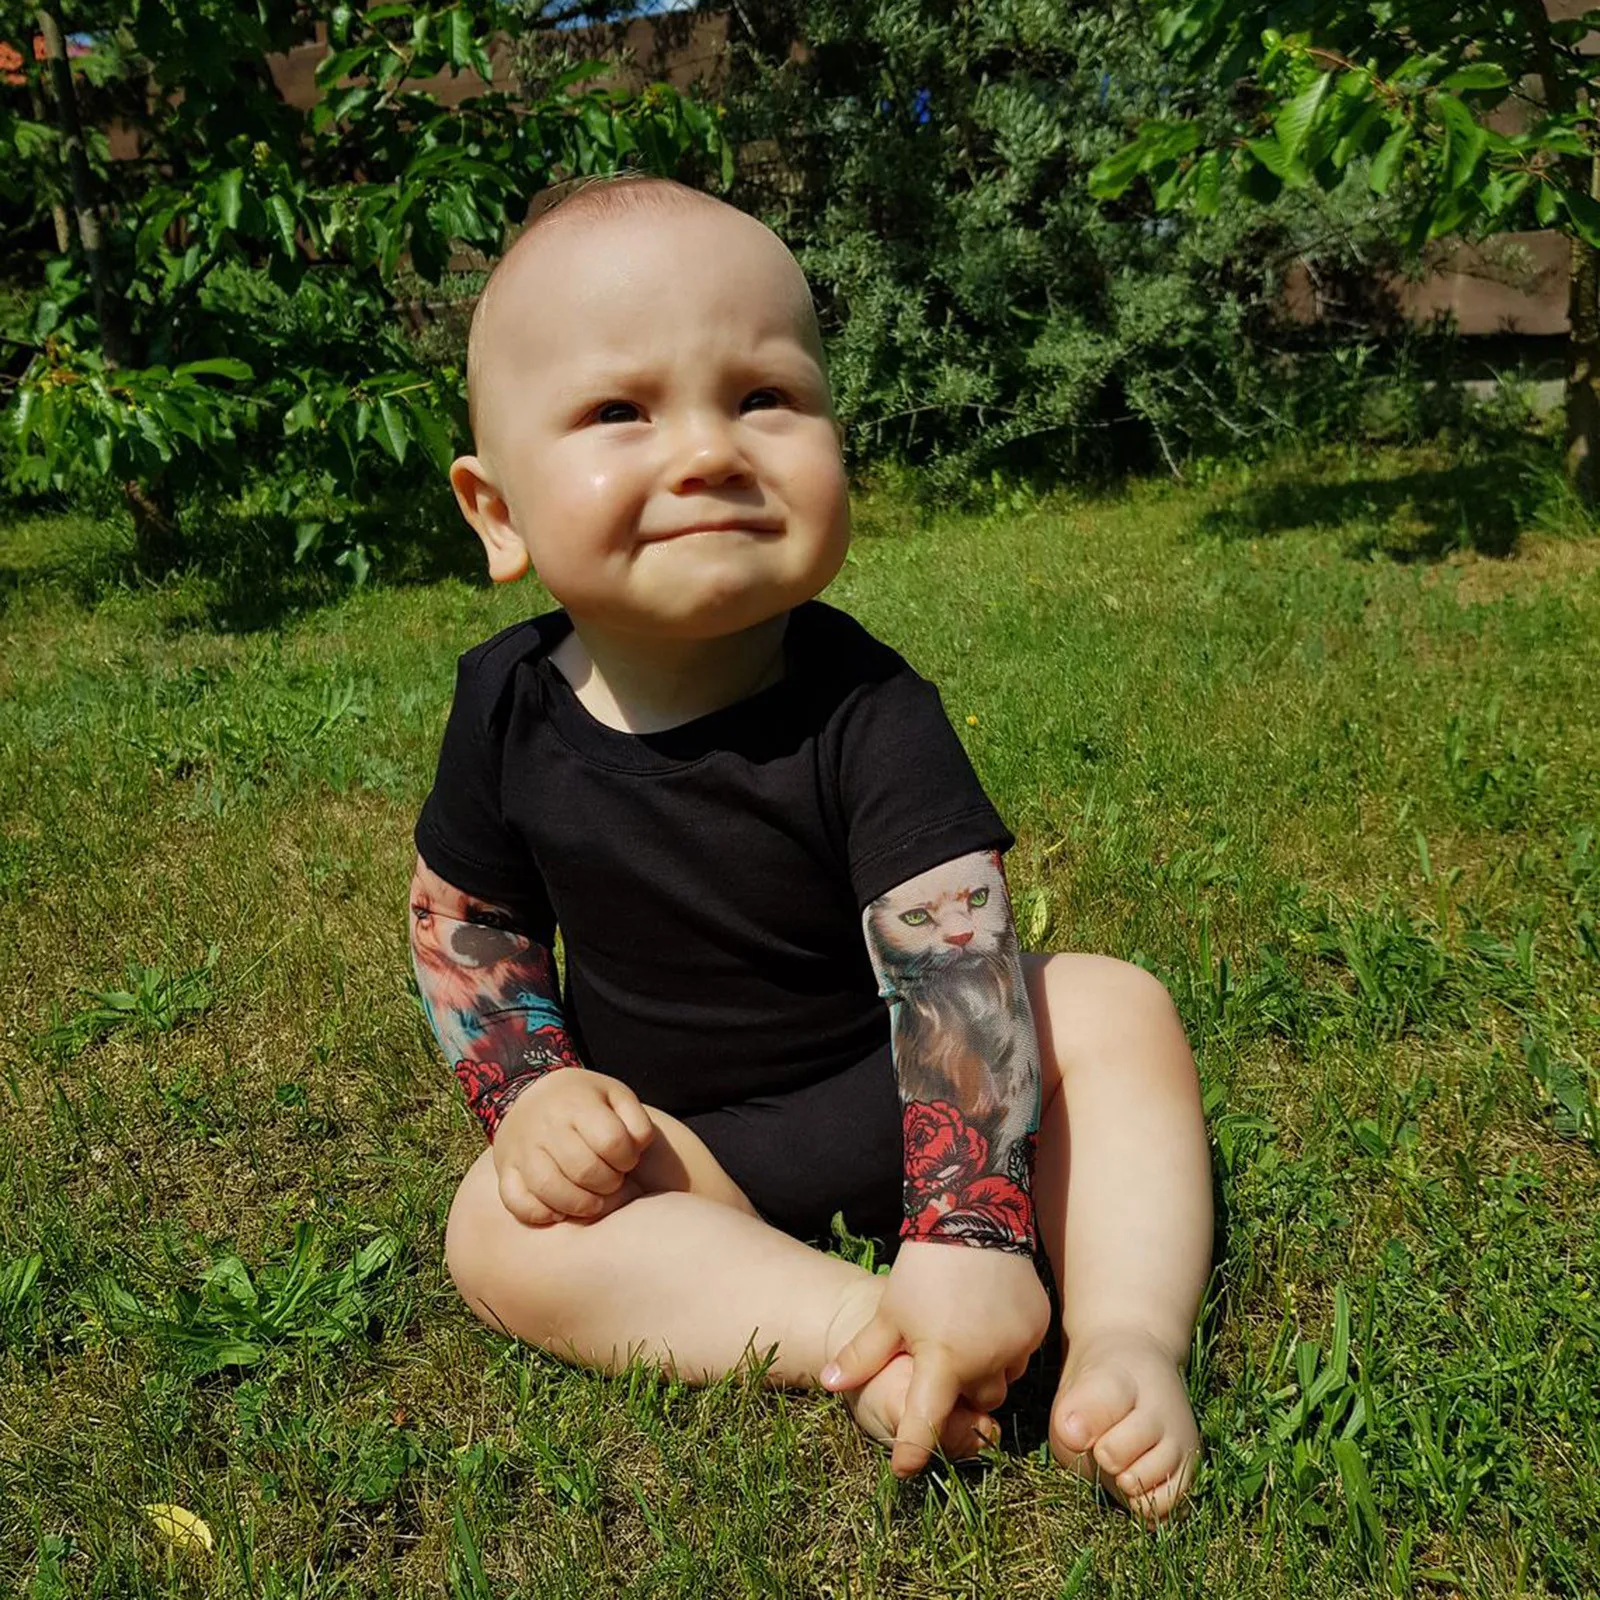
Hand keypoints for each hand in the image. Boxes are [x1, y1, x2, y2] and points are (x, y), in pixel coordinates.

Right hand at [491, 1070, 655, 1225]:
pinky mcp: (505, 1169)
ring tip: (593, 1201)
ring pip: (550, 1188)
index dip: (628, 1158)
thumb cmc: (585, 1102)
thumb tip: (636, 1151)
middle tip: (611, 1181)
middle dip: (608, 1184)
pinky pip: (517, 1202)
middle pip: (584, 1169)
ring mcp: (522, 1148)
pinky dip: (540, 1213)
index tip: (626, 1160)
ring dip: (580, 1204)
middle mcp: (546, 1124)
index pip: (611, 1141)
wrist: (532, 1094)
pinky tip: (558, 1212)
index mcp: (578, 1103)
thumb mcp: (616, 1097)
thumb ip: (637, 1122)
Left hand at [820, 1241, 1049, 1476]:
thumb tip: (827, 1382)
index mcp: (943, 1360)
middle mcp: (986, 1361)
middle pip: (975, 1402)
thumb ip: (863, 1353)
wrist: (972, 1216)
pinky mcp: (1038, 1327)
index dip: (914, 1450)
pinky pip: (1021, 1354)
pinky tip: (989, 1318)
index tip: (904, 1469)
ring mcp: (1017, 1345)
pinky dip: (1006, 1347)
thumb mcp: (889, 1311)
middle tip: (943, 1361)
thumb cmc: (923, 1269)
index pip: (926, 1423)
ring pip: (1002, 1380)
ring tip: (966, 1333)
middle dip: (960, 1391)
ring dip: (985, 1371)